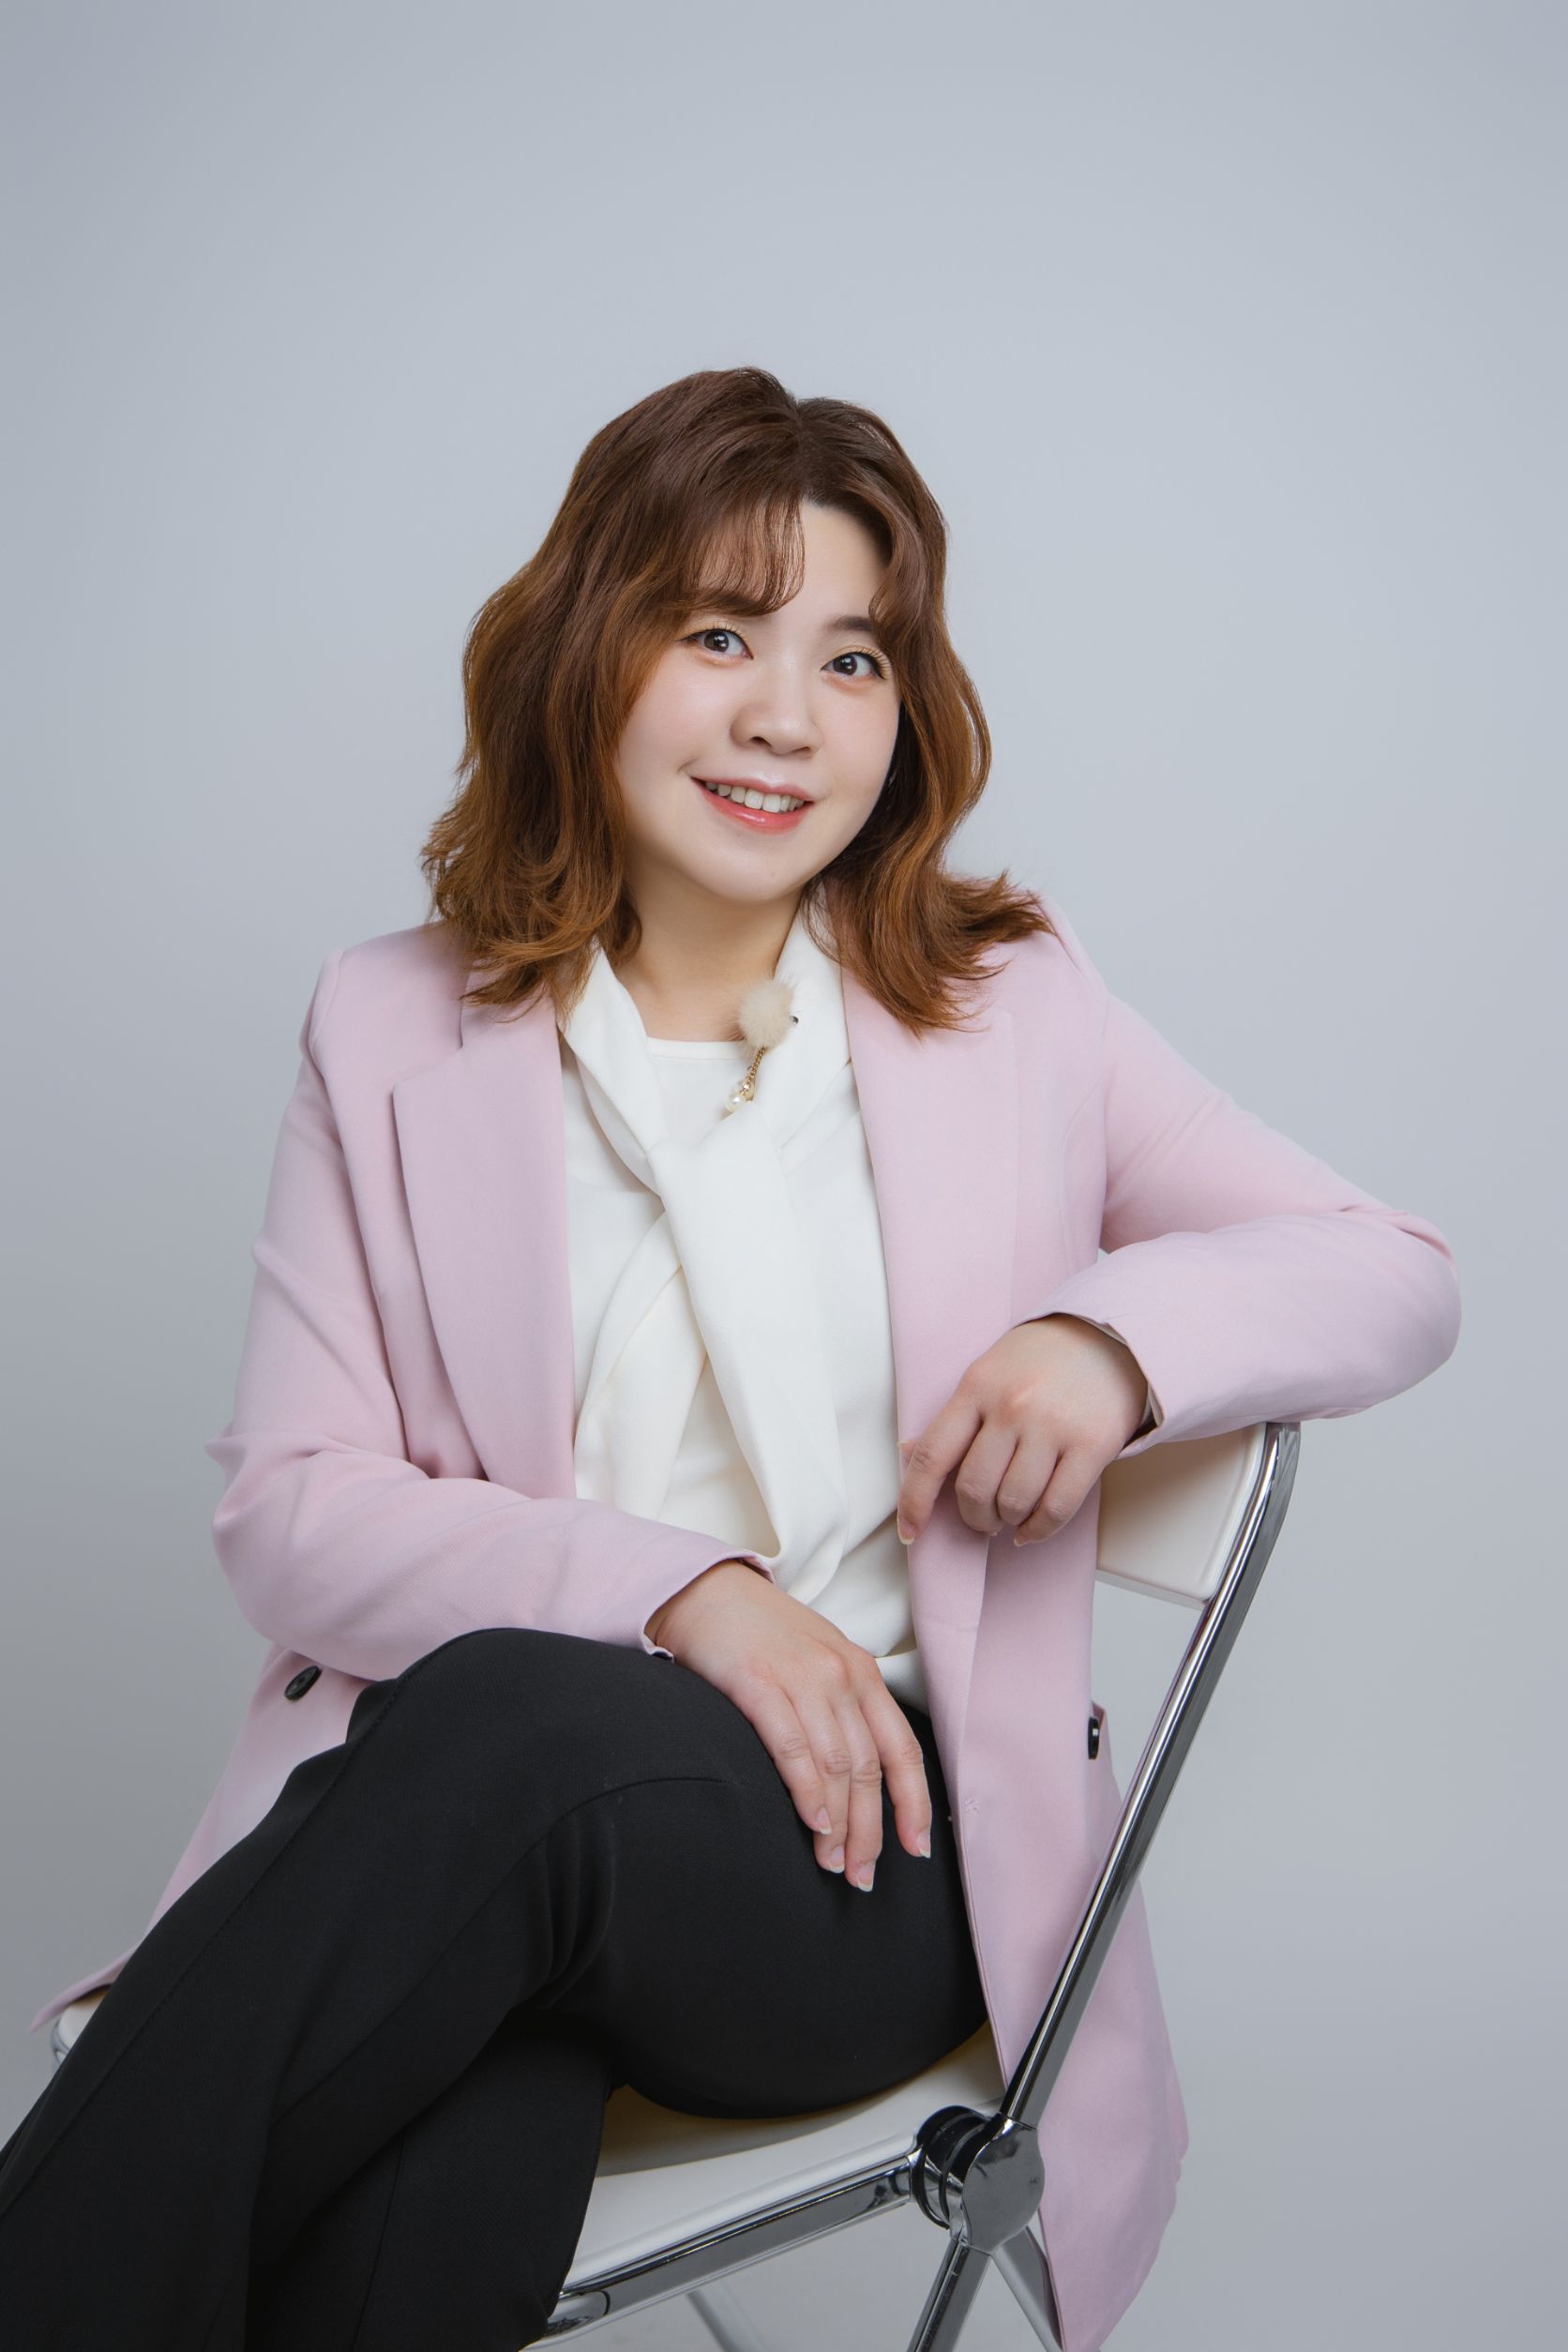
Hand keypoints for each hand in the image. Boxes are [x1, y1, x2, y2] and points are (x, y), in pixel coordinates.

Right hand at [644, 1562, 931, 1891]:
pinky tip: (813, 1824)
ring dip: (839, 1825)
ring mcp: (802, 1678)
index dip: (915, 1804)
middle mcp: (842, 1675)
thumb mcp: (817, 1661)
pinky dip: (808, 1792)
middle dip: (870, 1831)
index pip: (903, 1749)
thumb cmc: (761, 1635)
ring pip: (837, 1767)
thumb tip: (857, 1777)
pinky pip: (794, 1749)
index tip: (917, 1847)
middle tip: (862, 1875)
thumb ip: (842, 1708)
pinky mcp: (760, 1683)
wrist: (705, 1590)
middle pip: (870, 1769)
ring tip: (833, 1864)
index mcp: (862, 1672)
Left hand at [896, 1314, 1151, 1545]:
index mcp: (977, 1387)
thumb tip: (908, 1452)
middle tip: (983, 1518)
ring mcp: (1053, 1426)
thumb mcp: (988, 1372)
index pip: (932, 1455)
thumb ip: (956, 1416)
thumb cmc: (1041, 1360)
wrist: (1108, 1337)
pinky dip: (1040, 1529)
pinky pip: (1057, 1507)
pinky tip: (1033, 1528)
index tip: (910, 1531)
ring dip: (1008, 1521)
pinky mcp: (1092, 1445)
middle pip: (974, 1488)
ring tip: (1012, 1514)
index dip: (915, 1501)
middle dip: (974, 1517)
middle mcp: (1011, 1406)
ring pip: (1014, 1502)